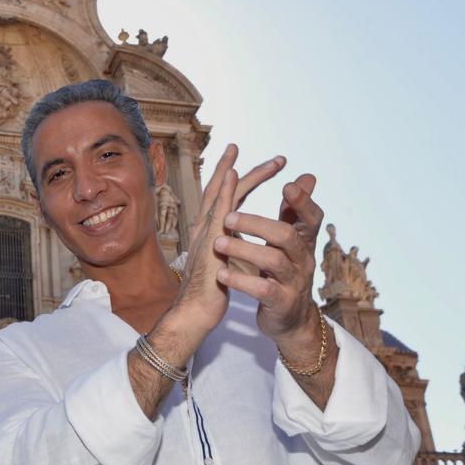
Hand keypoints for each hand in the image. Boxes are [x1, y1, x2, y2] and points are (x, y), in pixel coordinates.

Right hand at [168, 145, 286, 348]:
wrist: (196, 311)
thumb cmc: (212, 292)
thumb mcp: (231, 262)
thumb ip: (239, 247)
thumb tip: (253, 243)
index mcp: (211, 232)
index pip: (225, 199)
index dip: (238, 179)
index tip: (257, 165)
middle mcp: (205, 227)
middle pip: (220, 189)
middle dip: (238, 167)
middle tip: (268, 155)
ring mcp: (205, 233)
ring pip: (219, 194)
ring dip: (234, 170)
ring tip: (250, 153)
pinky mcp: (209, 242)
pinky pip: (218, 211)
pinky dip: (224, 190)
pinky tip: (232, 174)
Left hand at [213, 173, 323, 345]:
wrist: (288, 318)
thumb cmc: (283, 272)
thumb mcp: (289, 243)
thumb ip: (292, 212)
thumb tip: (306, 177)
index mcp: (303, 242)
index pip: (312, 217)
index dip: (303, 202)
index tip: (287, 185)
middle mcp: (302, 259)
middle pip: (286, 235)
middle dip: (257, 223)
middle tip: (228, 216)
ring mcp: (293, 282)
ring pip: (273, 261)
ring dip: (243, 249)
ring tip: (218, 243)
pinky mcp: (281, 302)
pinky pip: (262, 290)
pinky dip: (241, 280)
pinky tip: (221, 273)